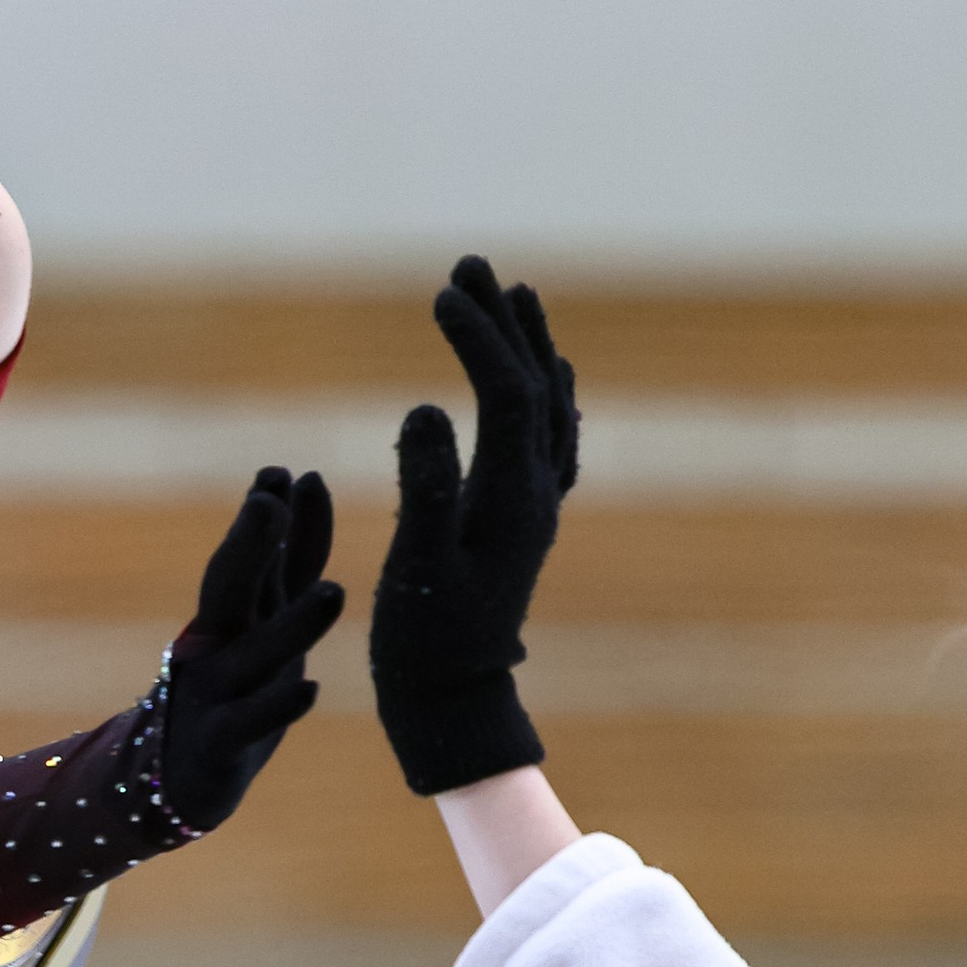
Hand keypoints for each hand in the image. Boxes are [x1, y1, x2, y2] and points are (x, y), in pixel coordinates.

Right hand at [159, 466, 344, 830]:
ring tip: (333, 592)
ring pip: (252, 655)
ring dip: (292, 625)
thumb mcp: (264, 617)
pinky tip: (308, 689)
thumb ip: (289, 556)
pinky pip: (249, 723)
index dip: (267, 514)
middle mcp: (217, 643)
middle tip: (269, 500)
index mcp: (231, 609)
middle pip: (228, 586)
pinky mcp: (218, 744)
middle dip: (249, 543)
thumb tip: (307, 478)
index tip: (283, 472)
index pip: (252, 553)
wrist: (177, 777)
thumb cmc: (235, 686)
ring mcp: (213, 693)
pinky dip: (277, 706)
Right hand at [369, 258, 578, 797]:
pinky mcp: (524, 521)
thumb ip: (423, 487)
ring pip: (549, 407)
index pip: (504, 395)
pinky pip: (550, 439)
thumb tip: (425, 406)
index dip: (477, 339)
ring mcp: (536, 507)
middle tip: (471, 263)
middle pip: (534, 387)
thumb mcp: (415, 568)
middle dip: (503, 322)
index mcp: (511, 501)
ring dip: (529, 347)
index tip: (441, 294)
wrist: (456, 703)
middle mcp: (536, 495)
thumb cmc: (425, 644)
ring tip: (513, 294)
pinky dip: (547, 393)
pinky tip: (545, 375)